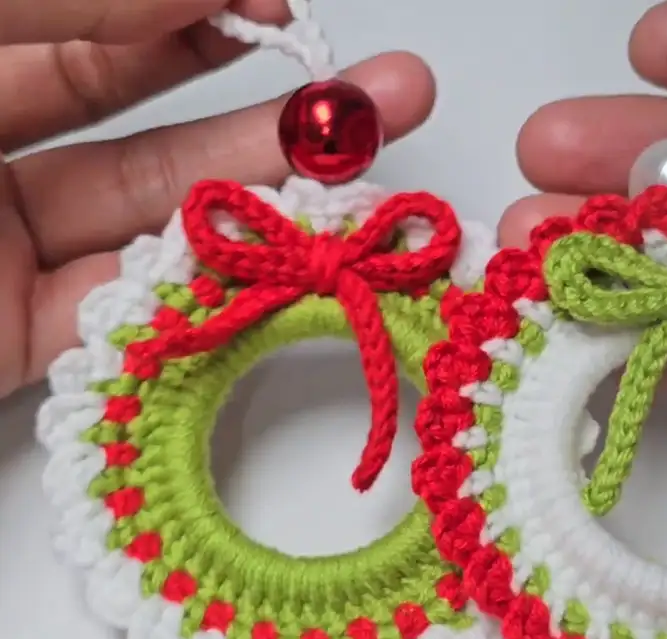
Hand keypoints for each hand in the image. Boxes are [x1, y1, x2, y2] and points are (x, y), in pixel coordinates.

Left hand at [0, 0, 434, 397]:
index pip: (108, 32)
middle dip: (279, 119)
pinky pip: (127, 321)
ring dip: (268, 210)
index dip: (205, 18)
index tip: (285, 14)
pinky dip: (208, 306)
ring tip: (369, 184)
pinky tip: (289, 281)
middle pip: (157, 133)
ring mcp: (5, 250)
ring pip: (160, 228)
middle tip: (391, 98)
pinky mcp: (11, 341)